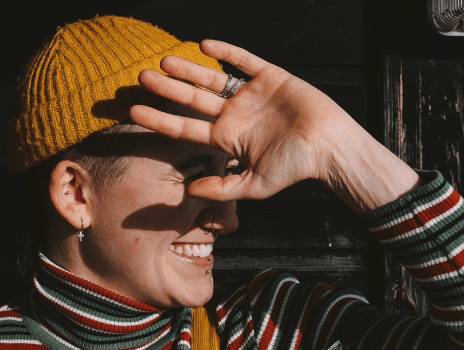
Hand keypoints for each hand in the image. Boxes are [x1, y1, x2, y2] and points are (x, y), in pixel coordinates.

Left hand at [131, 40, 419, 211]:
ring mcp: (250, 95)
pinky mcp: (270, 78)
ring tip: (163, 61)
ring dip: (187, 70)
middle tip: (140, 77)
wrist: (329, 148)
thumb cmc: (294, 168)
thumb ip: (222, 187)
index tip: (135, 110)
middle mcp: (233, 115)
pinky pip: (244, 61)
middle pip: (191, 99)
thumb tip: (189, 190)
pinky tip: (204, 45)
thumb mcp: (253, 185)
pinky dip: (226, 53)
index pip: (185, 128)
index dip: (160, 119)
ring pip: (211, 79)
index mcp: (226, 139)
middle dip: (166, 89)